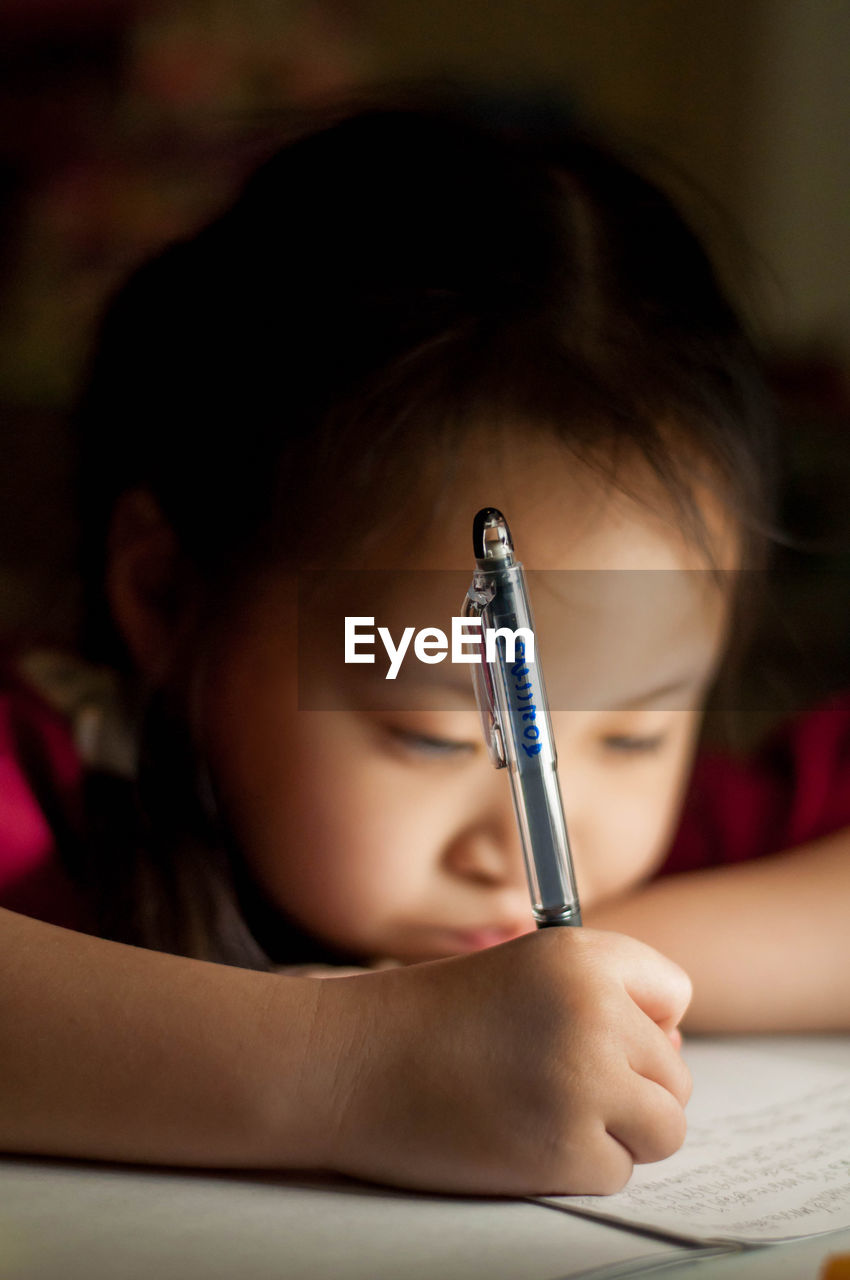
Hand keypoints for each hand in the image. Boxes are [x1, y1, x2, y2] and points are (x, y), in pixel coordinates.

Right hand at [310, 928, 691, 1195]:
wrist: (352, 1064)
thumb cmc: (431, 1018)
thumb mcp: (522, 970)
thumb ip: (602, 994)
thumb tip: (675, 1051)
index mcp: (584, 956)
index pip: (674, 994)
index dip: (638, 1022)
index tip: (589, 1034)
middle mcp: (596, 1012)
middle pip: (675, 1072)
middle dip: (627, 1087)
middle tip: (553, 1082)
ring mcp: (586, 1084)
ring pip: (663, 1127)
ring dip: (616, 1131)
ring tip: (546, 1111)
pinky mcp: (568, 1151)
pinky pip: (617, 1172)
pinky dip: (577, 1167)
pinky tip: (522, 1137)